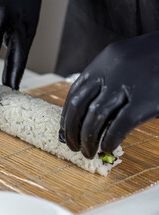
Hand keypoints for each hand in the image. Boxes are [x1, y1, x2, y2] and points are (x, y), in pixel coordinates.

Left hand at [59, 31, 158, 158]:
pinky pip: (119, 125)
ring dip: (87, 139)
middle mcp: (110, 72)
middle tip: (72, 146)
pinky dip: (110, 140)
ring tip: (87, 152)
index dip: (66, 116)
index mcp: (102, 62)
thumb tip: (86, 114)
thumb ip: (105, 81)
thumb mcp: (123, 62)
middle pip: (79, 106)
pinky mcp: (146, 101)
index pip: (74, 93)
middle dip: (72, 130)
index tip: (64, 132)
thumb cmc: (153, 61)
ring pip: (96, 117)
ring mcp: (127, 86)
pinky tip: (107, 147)